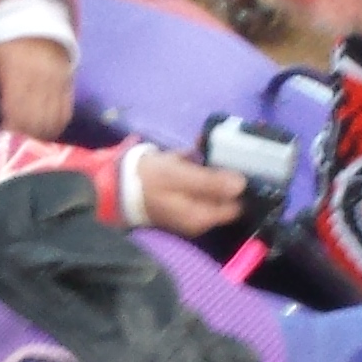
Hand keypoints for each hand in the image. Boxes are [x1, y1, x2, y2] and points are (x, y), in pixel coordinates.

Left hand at [0, 35, 78, 138]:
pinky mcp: (68, 78)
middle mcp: (40, 76)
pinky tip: (47, 129)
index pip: (16, 112)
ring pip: (52, 117)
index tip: (2, 128)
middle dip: (25, 132)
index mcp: (15, 70)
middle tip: (15, 132)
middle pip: (35, 119)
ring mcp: (57, 78)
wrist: (32, 9)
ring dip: (40, 131)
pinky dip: (58, 123)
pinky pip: (66, 109)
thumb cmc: (0, 32)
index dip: (10, 127)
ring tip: (29, 132)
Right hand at [0, 172, 261, 361]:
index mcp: (93, 325)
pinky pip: (191, 331)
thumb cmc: (28, 231)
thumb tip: (143, 275)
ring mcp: (139, 317)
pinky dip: (219, 348)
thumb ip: (95, 262)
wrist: (21, 221)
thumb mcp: (49, 243)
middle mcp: (121, 331)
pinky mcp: (155, 300)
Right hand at [129, 150, 253, 237]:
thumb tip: (242, 184)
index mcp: (202, 217)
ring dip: (211, 166)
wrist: (114, 182)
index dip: (244, 187)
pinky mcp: (179, 195)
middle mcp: (198, 217)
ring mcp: (188, 206)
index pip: (237, 206)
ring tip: (209, 144)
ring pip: (210, 185)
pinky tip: (195, 148)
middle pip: (224, 195)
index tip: (247, 164)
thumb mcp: (180, 177)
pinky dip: (197, 166)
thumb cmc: (148, 180)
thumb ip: (212, 182)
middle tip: (227, 148)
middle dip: (226, 172)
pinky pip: (196, 181)